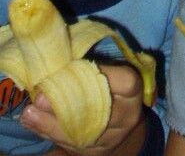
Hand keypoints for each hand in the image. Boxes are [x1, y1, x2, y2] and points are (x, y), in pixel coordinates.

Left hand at [20, 64, 146, 155]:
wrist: (121, 121)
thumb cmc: (110, 86)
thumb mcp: (110, 73)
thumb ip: (90, 68)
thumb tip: (58, 60)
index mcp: (133, 92)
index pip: (125, 82)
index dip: (101, 73)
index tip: (73, 66)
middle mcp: (127, 116)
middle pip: (98, 112)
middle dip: (66, 104)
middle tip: (39, 98)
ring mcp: (112, 138)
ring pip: (80, 133)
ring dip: (49, 124)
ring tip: (29, 114)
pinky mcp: (96, 152)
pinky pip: (70, 145)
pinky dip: (48, 133)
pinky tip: (33, 123)